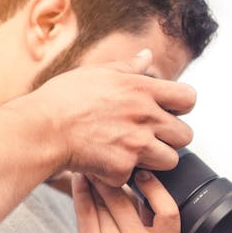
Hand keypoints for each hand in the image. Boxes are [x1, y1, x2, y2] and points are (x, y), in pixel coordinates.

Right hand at [33, 49, 195, 186]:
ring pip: (170, 160)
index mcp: (141, 90)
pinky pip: (135, 177)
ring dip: (154, 160)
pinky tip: (106, 163)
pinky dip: (121, 174)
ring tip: (132, 153)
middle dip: (171, 138)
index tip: (168, 111)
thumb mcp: (98, 72)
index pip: (188, 98)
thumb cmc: (63, 99)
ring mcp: (136, 145)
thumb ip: (129, 67)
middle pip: (186, 135)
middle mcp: (144, 117)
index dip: (181, 106)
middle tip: (151, 137)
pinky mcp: (122, 169)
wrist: (42, 128)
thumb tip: (146, 55)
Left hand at [67, 170, 180, 232]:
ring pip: (105, 204)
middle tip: (107, 155)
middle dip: (114, 176)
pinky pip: (87, 211)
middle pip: (127, 203)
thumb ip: (150, 219)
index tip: (143, 173)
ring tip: (90, 164)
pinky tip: (79, 179)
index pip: (169, 212)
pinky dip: (82, 192)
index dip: (155, 189)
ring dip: (96, 180)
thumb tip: (147, 172)